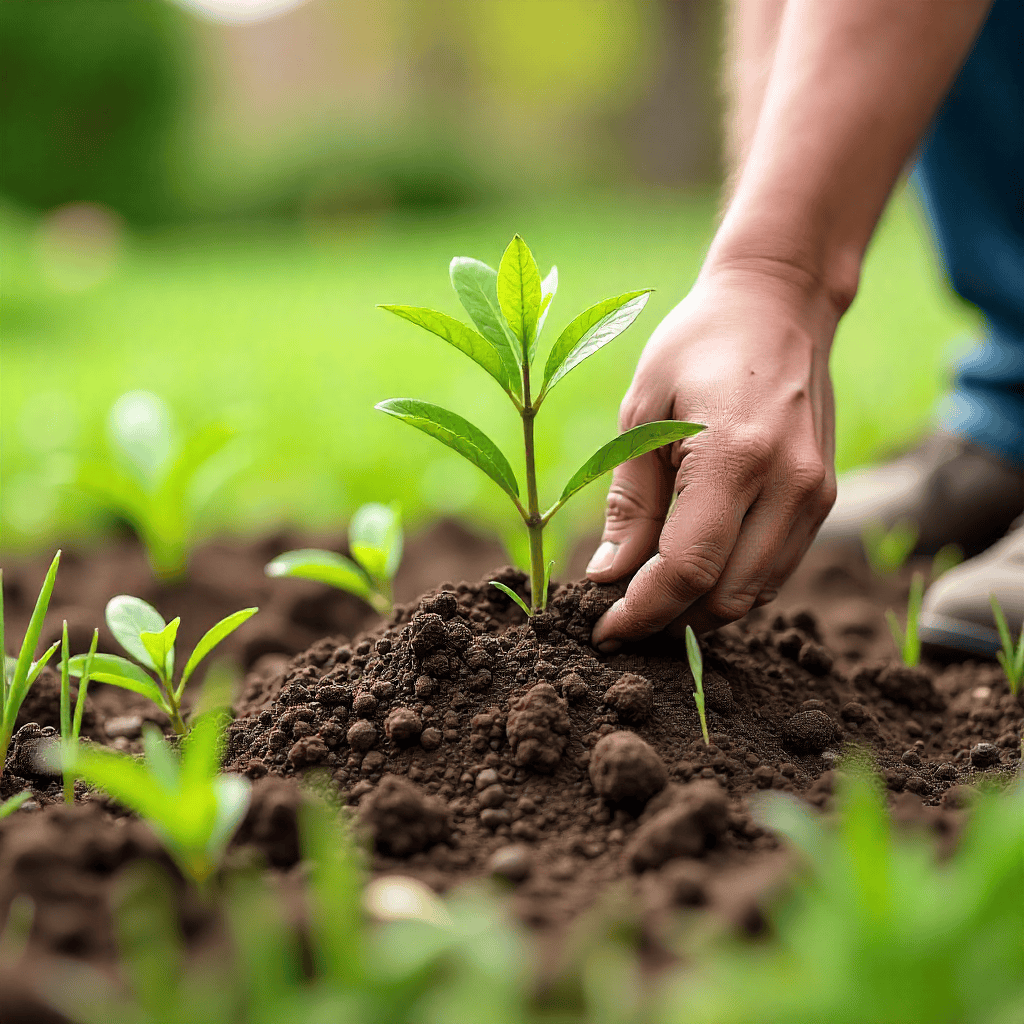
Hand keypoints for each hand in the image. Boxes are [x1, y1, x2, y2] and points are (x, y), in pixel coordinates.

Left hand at [587, 264, 837, 648]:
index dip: (641, 612)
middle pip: (726, 596)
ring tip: (651, 603)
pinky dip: (730, 587)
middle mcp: (789, 483)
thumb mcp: (641, 414)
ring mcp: (815, 494)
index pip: (687, 569)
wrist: (778, 305)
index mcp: (735, 456)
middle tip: (620, 619)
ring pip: (755, 594)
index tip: (604, 631)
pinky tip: (691, 575)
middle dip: (668, 622)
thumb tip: (607, 578)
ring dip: (700, 613)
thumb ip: (629, 503)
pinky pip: (775, 570)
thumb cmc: (697, 348)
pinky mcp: (823, 498)